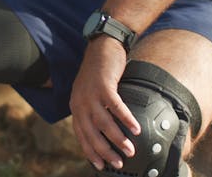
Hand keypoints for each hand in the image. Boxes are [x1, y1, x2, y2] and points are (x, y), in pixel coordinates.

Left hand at [69, 36, 140, 169]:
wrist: (101, 46)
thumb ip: (93, 110)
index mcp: (76, 106)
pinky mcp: (103, 85)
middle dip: (105, 151)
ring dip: (118, 138)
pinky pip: (116, 107)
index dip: (90, 152)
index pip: (81, 135)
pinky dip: (126, 119)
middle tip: (118, 163)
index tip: (100, 166)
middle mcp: (80, 102)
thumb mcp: (89, 93)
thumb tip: (104, 131)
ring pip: (104, 122)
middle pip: (91, 133)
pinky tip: (136, 128)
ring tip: (130, 150)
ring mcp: (90, 94)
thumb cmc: (98, 72)